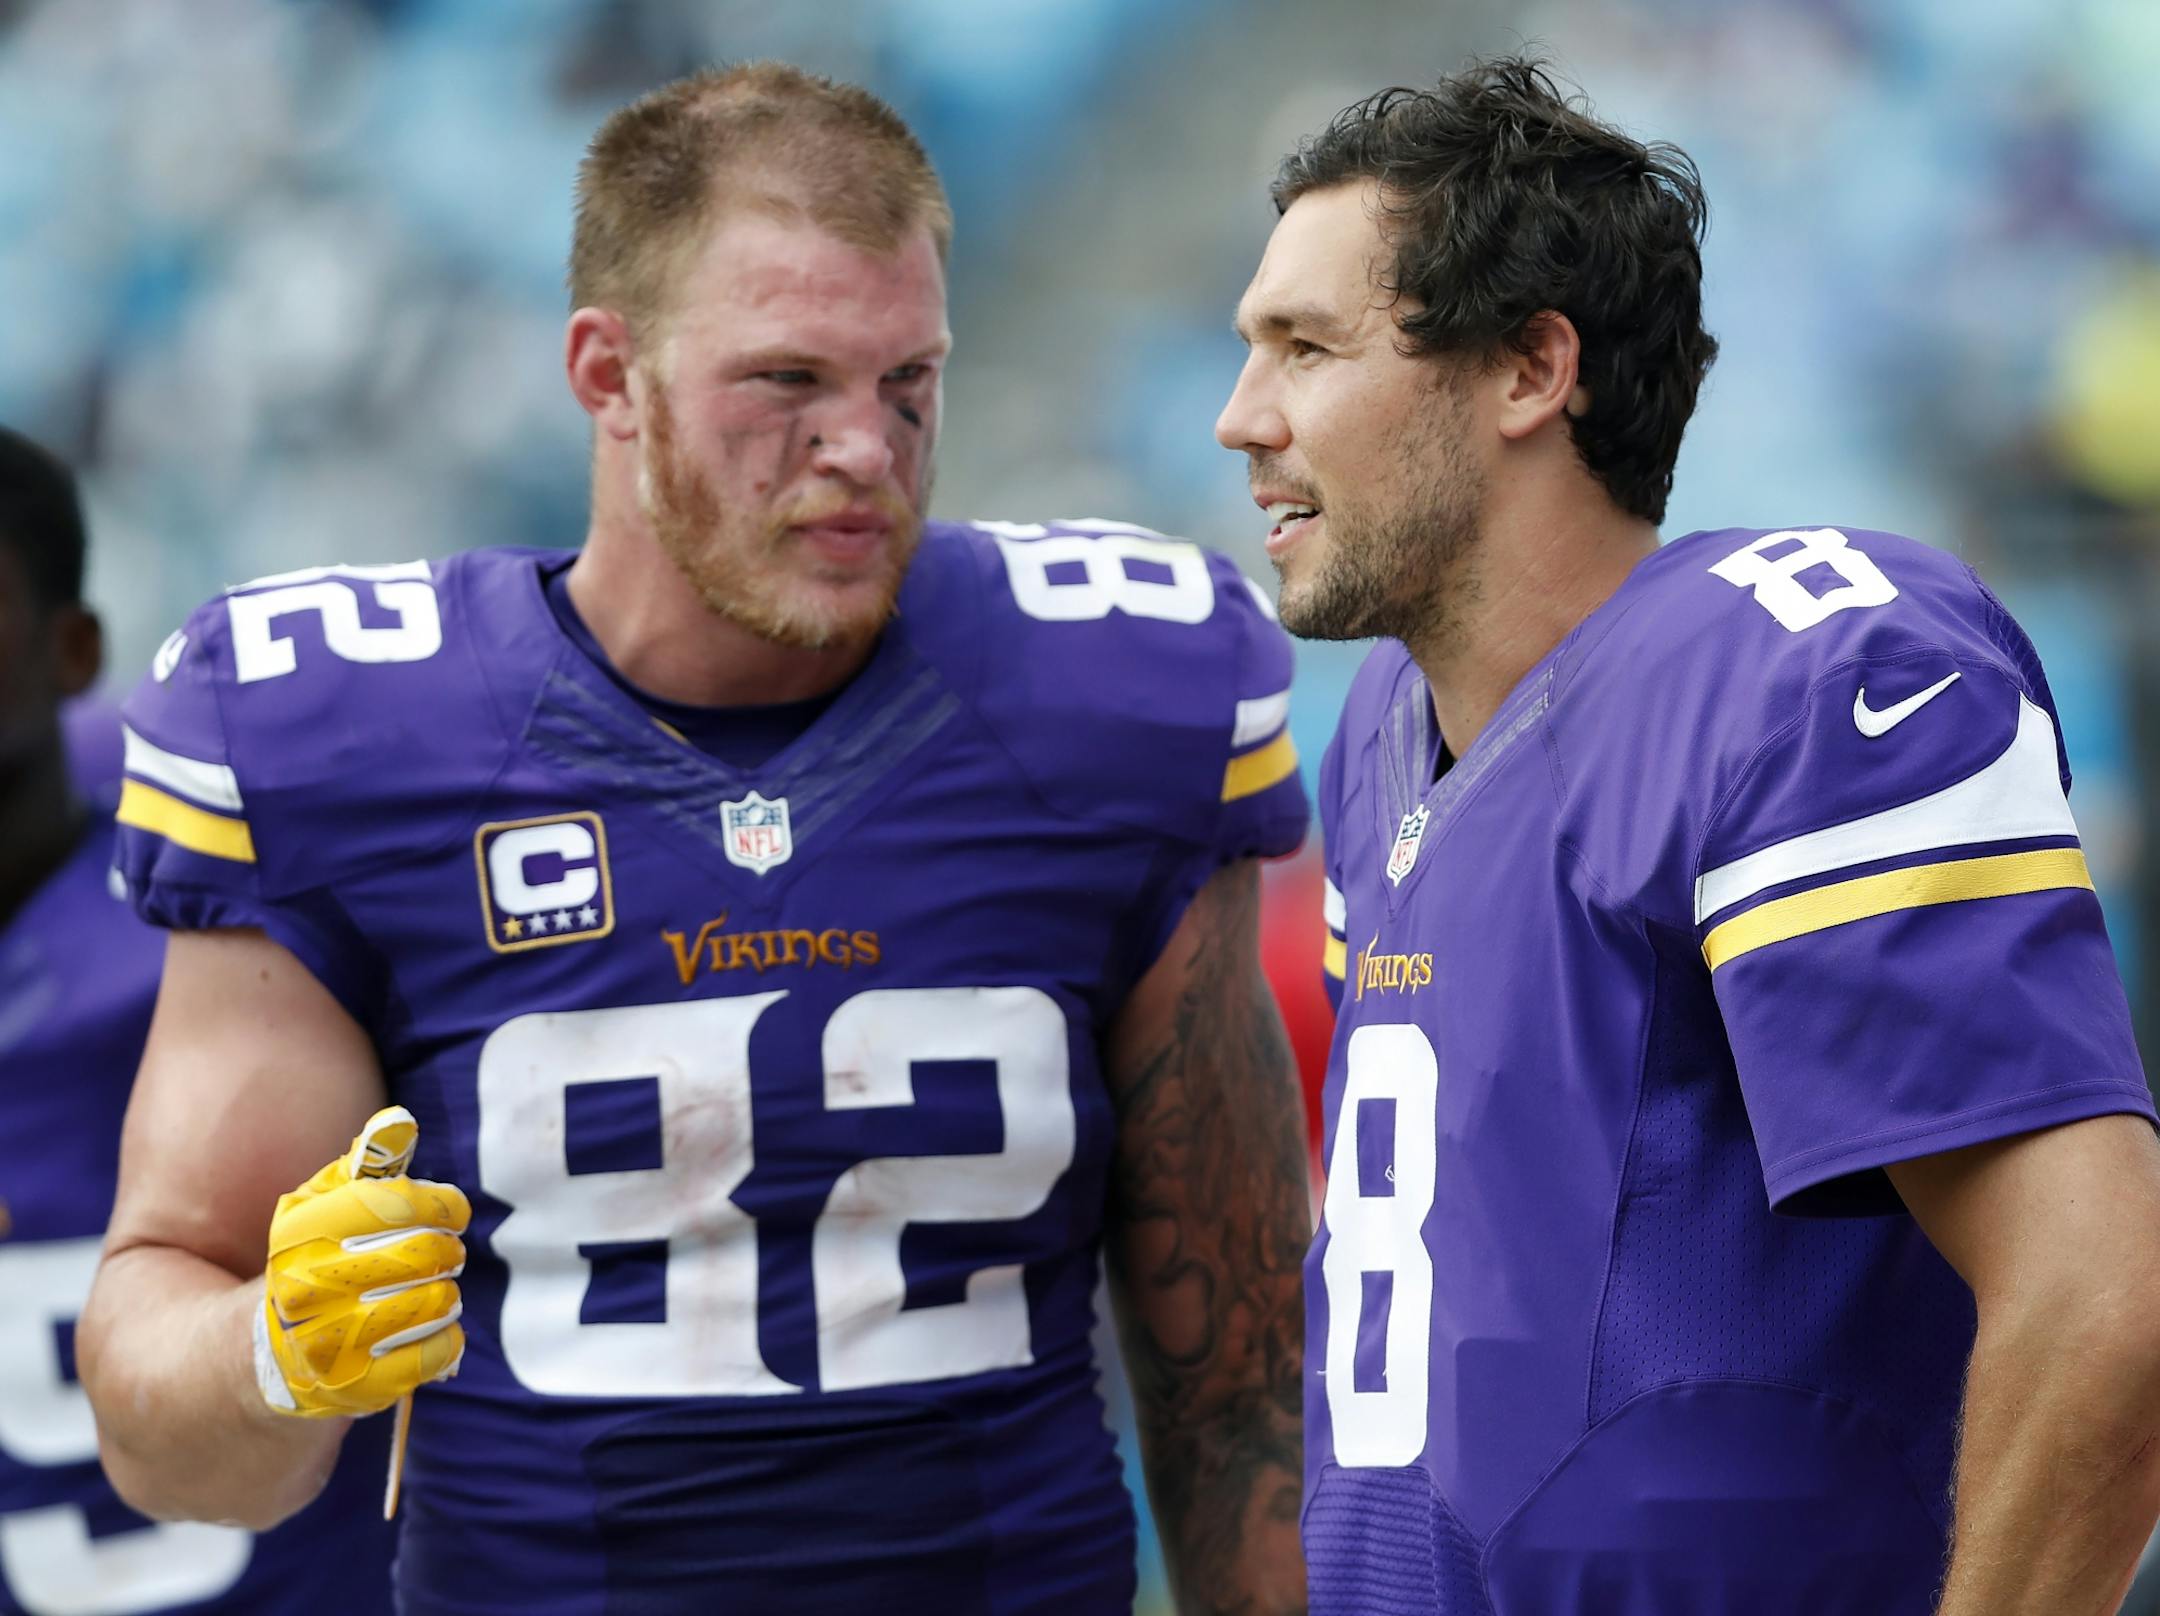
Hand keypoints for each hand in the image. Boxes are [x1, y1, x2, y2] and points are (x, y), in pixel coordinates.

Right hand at [253, 1106, 468, 1417]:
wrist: (272, 1352)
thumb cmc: (315, 1261)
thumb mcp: (325, 1206)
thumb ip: (367, 1164)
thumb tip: (399, 1122)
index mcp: (303, 1236)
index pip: (397, 1204)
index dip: (442, 1204)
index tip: (452, 1212)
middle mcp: (309, 1288)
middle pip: (424, 1253)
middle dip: (446, 1249)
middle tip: (444, 1252)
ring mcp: (332, 1343)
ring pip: (436, 1302)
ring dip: (447, 1292)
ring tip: (433, 1289)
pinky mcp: (358, 1387)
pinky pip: (437, 1351)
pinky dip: (448, 1336)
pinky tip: (431, 1327)